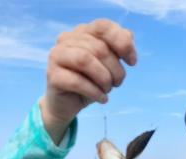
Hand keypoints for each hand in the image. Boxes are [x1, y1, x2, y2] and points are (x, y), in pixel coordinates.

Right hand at [39, 19, 136, 143]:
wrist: (68, 104)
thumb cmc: (90, 82)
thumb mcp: (108, 65)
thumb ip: (118, 48)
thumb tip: (129, 36)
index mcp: (82, 32)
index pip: (104, 27)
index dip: (122, 43)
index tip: (132, 62)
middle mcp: (67, 39)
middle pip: (99, 48)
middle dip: (115, 70)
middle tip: (117, 83)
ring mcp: (57, 56)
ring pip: (85, 60)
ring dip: (104, 79)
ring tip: (108, 90)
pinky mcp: (53, 76)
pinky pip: (77, 81)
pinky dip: (94, 92)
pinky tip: (102, 99)